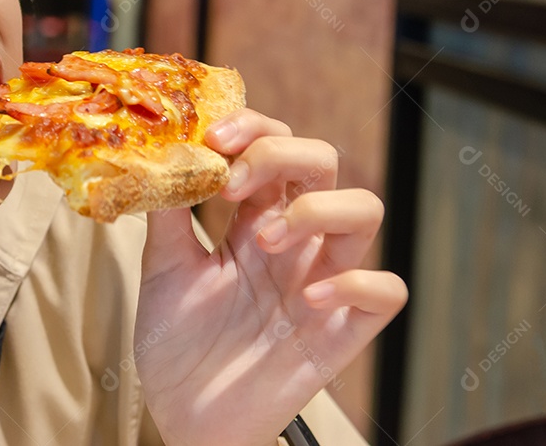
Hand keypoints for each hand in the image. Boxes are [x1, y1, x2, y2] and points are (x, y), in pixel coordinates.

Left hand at [134, 109, 406, 445]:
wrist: (185, 416)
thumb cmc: (177, 342)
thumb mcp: (161, 269)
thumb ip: (165, 214)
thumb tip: (159, 155)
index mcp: (250, 218)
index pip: (274, 146)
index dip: (255, 129)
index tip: (215, 139)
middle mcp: (293, 241)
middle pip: (324, 162)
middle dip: (283, 154)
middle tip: (234, 181)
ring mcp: (321, 281)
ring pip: (366, 211)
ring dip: (318, 209)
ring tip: (267, 239)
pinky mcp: (342, 331)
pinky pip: (385, 291)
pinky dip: (355, 282)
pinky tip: (307, 296)